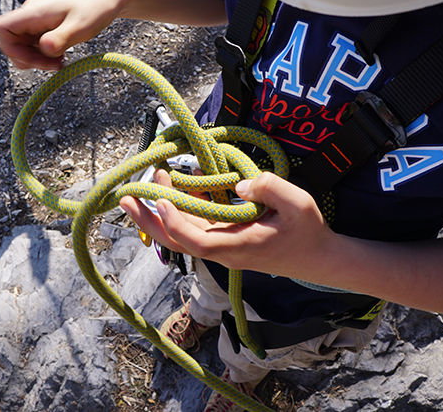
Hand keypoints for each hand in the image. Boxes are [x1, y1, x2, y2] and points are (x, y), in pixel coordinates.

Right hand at [0, 0, 124, 70]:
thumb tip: (44, 49)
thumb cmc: (97, 6)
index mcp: (34, 11)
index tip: (34, 59)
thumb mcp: (80, 27)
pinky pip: (35, 42)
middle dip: (28, 59)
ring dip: (37, 58)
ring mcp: (38, 19)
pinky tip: (62, 54)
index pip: (1, 28)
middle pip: (11, 42)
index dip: (10, 49)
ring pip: (23, 45)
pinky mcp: (46, 24)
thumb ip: (60, 39)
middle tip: (55, 65)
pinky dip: (44, 53)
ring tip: (61, 61)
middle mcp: (31, 14)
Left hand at [119, 171, 335, 279]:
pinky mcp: (222, 239)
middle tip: (125, 198)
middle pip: (176, 241)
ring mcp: (220, 246)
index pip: (197, 241)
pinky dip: (178, 209)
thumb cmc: (307, 231)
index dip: (175, 223)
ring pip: (180, 234)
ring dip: (158, 213)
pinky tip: (171, 186)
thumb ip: (270, 188)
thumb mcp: (299, 203)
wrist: (317, 257)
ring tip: (140, 187)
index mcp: (238, 247)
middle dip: (149, 221)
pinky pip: (193, 226)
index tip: (161, 199)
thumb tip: (239, 184)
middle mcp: (222, 251)